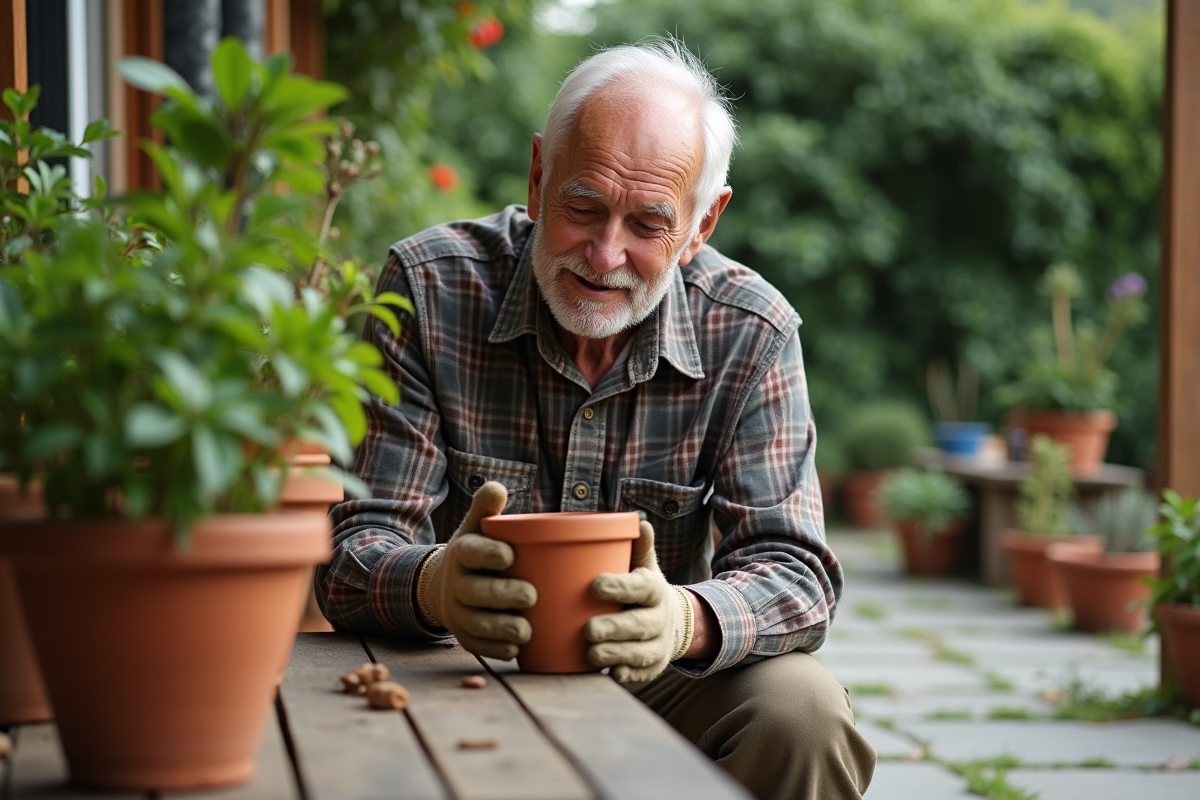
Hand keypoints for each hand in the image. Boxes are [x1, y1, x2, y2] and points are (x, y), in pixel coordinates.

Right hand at [418, 481, 536, 659]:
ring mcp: (458, 612)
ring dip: (501, 628)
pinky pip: (477, 645)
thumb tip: (496, 486)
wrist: (444, 584)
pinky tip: (517, 649)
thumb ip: (486, 507)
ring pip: (476, 623)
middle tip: (531, 595)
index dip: (488, 554)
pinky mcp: (464, 635)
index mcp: (462, 553)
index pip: (470, 552)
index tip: (511, 555)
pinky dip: (496, 648)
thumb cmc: (475, 552)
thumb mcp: (476, 526)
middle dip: (502, 595)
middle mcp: (456, 584)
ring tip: (526, 630)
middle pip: (475, 592)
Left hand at [584, 519, 691, 682]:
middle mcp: (660, 618)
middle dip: (615, 628)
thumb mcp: (643, 565)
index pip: (641, 587)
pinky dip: (625, 674)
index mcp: (655, 589)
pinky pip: (639, 674)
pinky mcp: (651, 667)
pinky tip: (610, 672)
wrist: (672, 622)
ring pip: (639, 653)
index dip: (620, 587)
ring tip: (591, 653)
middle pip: (640, 625)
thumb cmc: (643, 588)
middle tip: (588, 629)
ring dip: (616, 654)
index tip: (594, 585)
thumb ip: (639, 546)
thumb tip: (640, 522)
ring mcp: (658, 645)